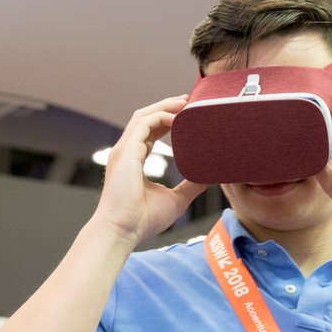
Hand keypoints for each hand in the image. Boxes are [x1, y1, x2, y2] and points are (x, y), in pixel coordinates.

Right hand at [94, 96, 205, 247]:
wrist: (122, 230)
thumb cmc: (142, 219)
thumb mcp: (175, 199)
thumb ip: (190, 186)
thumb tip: (208, 177)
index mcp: (134, 160)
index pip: (149, 131)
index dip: (167, 119)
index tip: (187, 114)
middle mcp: (127, 151)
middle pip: (146, 118)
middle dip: (167, 106)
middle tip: (189, 100)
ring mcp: (124, 150)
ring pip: (143, 116)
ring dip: (164, 106)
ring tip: (186, 102)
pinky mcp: (126, 151)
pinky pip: (143, 123)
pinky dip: (161, 116)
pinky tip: (178, 118)